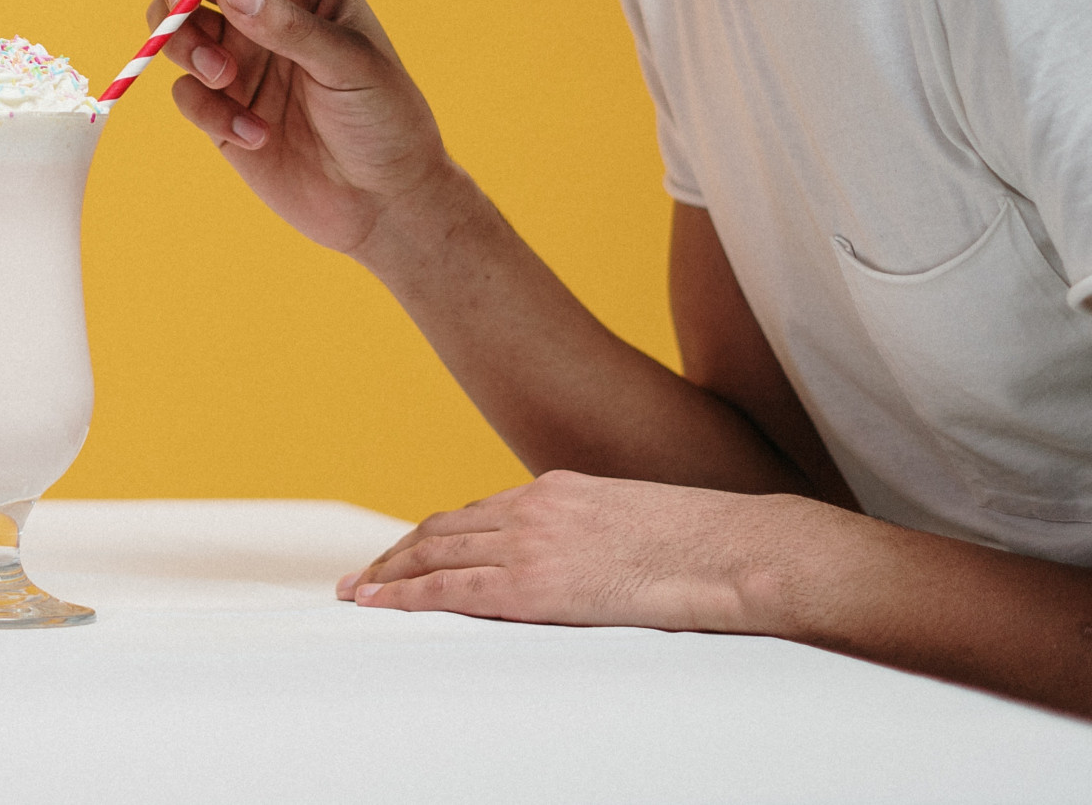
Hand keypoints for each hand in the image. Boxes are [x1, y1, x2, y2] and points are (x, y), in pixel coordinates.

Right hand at [151, 0, 456, 254]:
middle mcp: (263, 11)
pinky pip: (183, 90)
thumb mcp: (348, 65)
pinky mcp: (219, 105)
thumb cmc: (385, 120)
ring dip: (183, 45)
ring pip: (173, 24)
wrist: (382, 205)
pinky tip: (254, 135)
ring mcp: (237, 57)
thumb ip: (287, 25)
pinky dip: (207, 109)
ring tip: (222, 78)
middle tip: (180, 5)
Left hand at [337, 469, 827, 633]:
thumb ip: (589, 535)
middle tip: (362, 575)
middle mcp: (532, 509)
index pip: (475, 514)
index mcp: (555, 490)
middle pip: (442, 530)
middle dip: (396, 554)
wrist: (733, 550)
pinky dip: (409, 593)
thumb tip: (583, 563)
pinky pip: (454, 588)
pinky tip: (380, 602)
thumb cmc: (699, 546)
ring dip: (390, 573)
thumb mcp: (629, 522)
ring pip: (435, 554)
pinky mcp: (537, 584)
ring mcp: (532, 543)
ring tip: (358, 591)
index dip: (433, 536)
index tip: (405, 553)